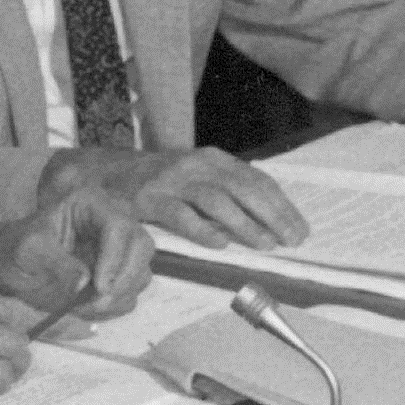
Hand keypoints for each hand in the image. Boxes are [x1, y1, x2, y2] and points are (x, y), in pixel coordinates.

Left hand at [0, 187, 153, 323]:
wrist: (8, 269)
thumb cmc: (14, 249)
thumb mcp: (28, 251)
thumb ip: (56, 262)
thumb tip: (85, 282)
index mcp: (91, 204)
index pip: (119, 226)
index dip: (115, 257)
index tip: (98, 286)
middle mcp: (111, 224)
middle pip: (142, 247)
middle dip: (124, 279)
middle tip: (97, 303)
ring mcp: (118, 251)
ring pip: (141, 272)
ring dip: (119, 296)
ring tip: (85, 307)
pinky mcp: (117, 276)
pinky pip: (131, 294)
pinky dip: (114, 306)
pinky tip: (87, 308)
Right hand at [32, 138, 293, 250]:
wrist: (104, 174)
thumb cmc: (158, 182)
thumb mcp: (195, 178)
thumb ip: (226, 193)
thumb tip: (268, 222)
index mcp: (213, 159)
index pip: (256, 180)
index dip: (281, 205)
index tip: (300, 229)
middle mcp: (196, 165)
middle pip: (243, 189)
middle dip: (272, 216)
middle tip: (291, 240)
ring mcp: (172, 181)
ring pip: (216, 201)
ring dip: (244, 224)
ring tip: (264, 245)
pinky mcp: (149, 199)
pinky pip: (180, 216)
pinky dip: (202, 230)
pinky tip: (220, 245)